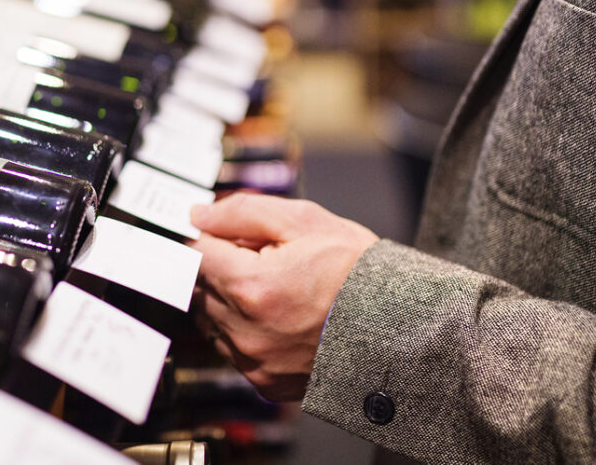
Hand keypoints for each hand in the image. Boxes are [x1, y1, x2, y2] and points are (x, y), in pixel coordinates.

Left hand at [188, 192, 378, 400]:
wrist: (399, 327)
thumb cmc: (358, 272)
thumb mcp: (305, 221)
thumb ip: (243, 213)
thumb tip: (200, 215)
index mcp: (251, 286)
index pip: (195, 254)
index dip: (209, 237)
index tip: (222, 233)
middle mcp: (245, 330)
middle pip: (201, 287)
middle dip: (224, 266)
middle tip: (264, 258)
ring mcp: (254, 361)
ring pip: (213, 319)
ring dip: (231, 300)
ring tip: (277, 289)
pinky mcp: (265, 382)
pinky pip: (233, 349)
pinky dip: (246, 330)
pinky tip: (281, 317)